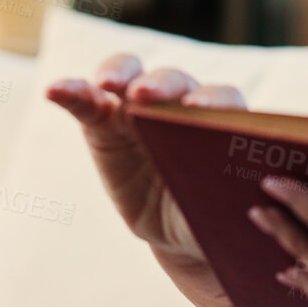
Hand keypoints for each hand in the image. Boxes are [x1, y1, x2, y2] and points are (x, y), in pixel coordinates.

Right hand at [46, 53, 248, 306]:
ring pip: (130, 77)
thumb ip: (233, 194)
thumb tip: (253, 196)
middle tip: (147, 95)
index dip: (211, 101)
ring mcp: (140, 109)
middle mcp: (183, 104)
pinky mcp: (103, 121)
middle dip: (162, 84)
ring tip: (104, 85)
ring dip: (117, 74)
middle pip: (174, 81)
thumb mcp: (227, 211)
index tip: (199, 110)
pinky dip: (71, 91)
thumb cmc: (217, 216)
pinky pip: (86, 100)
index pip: (221, 99)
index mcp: (225, 120)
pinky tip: (54, 90)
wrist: (185, 232)